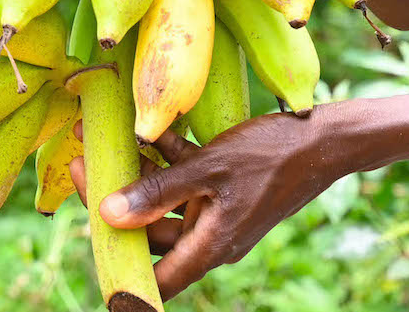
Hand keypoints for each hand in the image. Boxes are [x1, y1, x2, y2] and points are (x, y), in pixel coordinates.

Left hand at [69, 109, 348, 299]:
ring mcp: (216, 210)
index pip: (153, 281)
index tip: (86, 240)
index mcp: (209, 247)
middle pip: (149, 233)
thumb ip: (159, 192)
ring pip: (163, 201)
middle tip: (82, 164)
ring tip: (101, 138)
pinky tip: (144, 127)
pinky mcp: (223, 186)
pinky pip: (184, 177)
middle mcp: (210, 235)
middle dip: (114, 202)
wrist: (326, 139)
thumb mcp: (210, 170)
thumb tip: (108, 215)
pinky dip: (165, 157)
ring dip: (135, 173)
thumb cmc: (272, 156)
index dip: (120, 273)